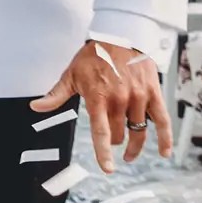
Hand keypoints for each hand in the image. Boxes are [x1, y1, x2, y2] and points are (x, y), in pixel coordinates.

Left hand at [31, 39, 171, 170]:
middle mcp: (120, 99)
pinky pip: (162, 120)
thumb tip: (36, 107)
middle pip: (119, 134)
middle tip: (113, 140)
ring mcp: (138, 97)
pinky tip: (164, 152)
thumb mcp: (71, 74)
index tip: (107, 168)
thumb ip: (56, 95)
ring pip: (138, 131)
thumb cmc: (94, 55)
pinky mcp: (153, 93)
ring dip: (134, 145)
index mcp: (98, 98)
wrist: (120, 35)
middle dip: (115, 141)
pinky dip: (165, 138)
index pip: (101, 132)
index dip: (103, 153)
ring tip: (130, 153)